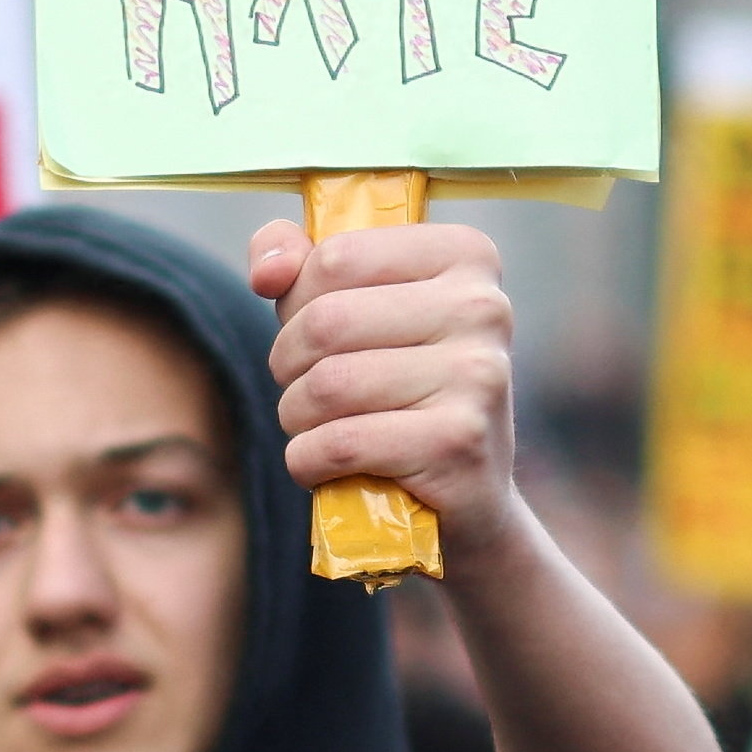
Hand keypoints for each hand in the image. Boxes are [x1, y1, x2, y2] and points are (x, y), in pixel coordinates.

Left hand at [244, 214, 521, 556]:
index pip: (336, 256)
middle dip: (288, 364)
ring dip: (296, 416)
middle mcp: (484, 307)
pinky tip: (326, 466)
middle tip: (307, 391)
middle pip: (326, 321)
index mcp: (466, 256)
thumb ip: (300, 263)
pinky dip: (308, 461)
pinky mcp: (458, 443)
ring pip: (327, 385)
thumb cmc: (403, 388)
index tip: (318, 337)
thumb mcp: (359, 308)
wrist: (471, 495)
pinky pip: (340, 442)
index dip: (297, 302)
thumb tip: (267, 270)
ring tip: (318, 429)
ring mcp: (478, 375)